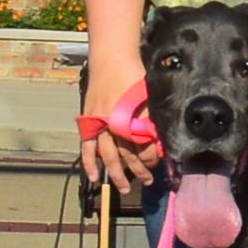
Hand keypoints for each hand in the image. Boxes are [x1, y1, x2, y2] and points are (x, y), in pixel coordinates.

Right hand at [78, 48, 156, 194]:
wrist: (111, 59)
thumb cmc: (134, 75)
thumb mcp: (149, 96)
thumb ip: (152, 119)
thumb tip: (160, 141)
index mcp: (130, 117)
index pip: (142, 147)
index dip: (151, 158)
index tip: (160, 163)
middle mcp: (113, 123)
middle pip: (126, 154)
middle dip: (138, 170)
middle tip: (149, 181)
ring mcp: (99, 123)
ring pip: (108, 155)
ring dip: (116, 173)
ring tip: (125, 188)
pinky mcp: (89, 121)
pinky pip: (87, 146)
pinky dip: (89, 162)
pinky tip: (93, 178)